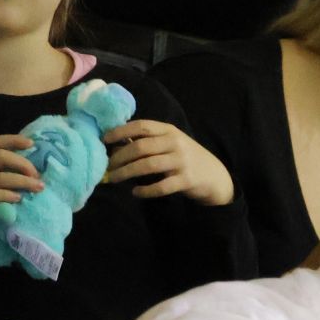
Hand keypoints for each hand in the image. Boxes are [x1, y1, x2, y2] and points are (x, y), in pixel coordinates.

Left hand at [104, 121, 234, 204]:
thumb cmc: (186, 158)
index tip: (104, 140)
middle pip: (140, 147)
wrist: (215, 176)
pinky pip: (161, 186)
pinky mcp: (186, 180)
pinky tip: (136, 193)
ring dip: (126, 173)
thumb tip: (116, 145)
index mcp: (169, 131)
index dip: (120, 132)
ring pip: (147, 165)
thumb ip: (149, 141)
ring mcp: (181, 162)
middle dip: (119, 157)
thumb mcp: (171, 143)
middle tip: (107, 166)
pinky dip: (146, 191)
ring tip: (114, 179)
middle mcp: (175, 143)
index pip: (141, 126)